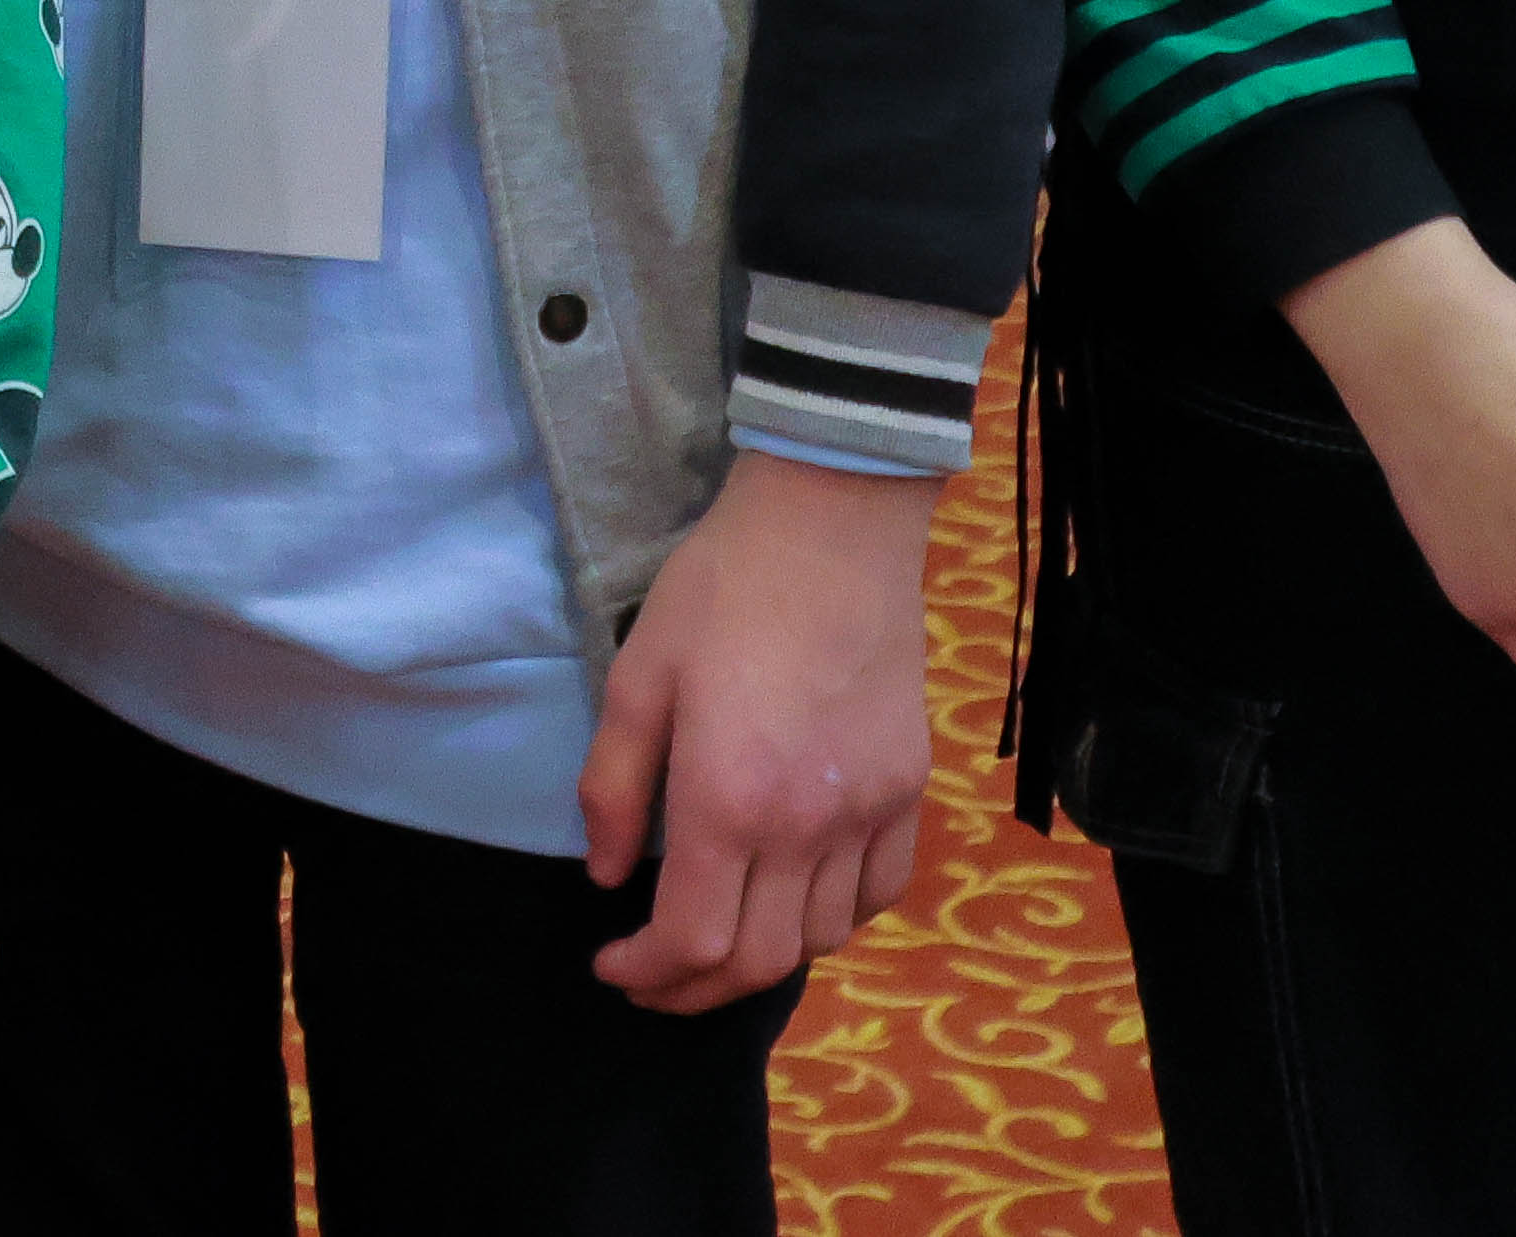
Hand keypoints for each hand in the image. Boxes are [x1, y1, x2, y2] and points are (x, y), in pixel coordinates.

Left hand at [578, 455, 939, 1011]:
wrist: (832, 526)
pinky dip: (836, 920)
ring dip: (763, 959)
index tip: (611, 963)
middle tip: (653, 977)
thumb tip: (607, 876)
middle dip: (693, 989)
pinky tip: (797, 898)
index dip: (646, 973)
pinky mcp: (909, 790)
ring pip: (822, 940)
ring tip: (719, 936)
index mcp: (726, 800)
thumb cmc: (721, 590)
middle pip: (759, 962)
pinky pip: (880, 893)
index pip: (692, 942)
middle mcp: (805, 825)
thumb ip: (614, 786)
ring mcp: (868, 812)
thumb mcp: (638, 676)